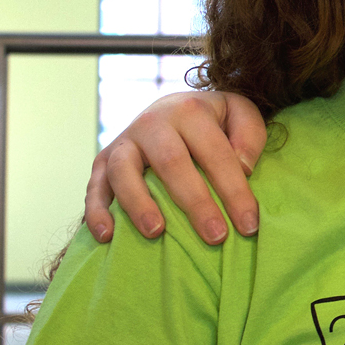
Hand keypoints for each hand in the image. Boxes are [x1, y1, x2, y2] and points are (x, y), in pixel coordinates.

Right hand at [84, 91, 267, 244]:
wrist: (173, 108)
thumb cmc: (215, 122)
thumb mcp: (240, 114)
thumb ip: (250, 136)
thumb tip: (242, 168)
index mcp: (190, 110)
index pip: (215, 153)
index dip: (234, 190)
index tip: (249, 225)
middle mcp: (153, 122)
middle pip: (171, 162)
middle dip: (195, 202)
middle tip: (216, 237)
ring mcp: (124, 141)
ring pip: (123, 170)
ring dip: (138, 203)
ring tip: (156, 233)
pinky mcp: (102, 161)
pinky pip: (94, 186)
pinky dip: (96, 211)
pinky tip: (107, 235)